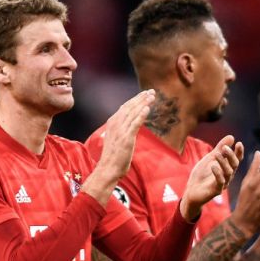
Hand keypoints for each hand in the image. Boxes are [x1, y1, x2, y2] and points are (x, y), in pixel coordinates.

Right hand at [82, 90, 155, 205]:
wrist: (108, 168)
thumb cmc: (112, 157)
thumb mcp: (114, 140)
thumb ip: (119, 132)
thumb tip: (126, 129)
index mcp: (112, 123)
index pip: (124, 107)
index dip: (135, 100)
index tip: (144, 95)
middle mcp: (115, 124)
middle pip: (129, 107)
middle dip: (140, 98)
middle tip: (151, 92)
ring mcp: (120, 130)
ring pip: (133, 112)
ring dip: (143, 103)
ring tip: (151, 96)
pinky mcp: (126, 137)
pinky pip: (135, 123)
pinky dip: (141, 114)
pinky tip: (147, 108)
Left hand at [180, 135, 242, 220]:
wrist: (191, 191)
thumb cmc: (201, 175)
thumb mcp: (210, 159)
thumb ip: (219, 148)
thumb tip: (232, 136)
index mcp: (227, 168)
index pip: (237, 159)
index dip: (239, 152)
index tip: (238, 143)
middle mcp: (228, 176)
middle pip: (234, 165)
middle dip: (231, 155)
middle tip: (224, 148)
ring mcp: (223, 184)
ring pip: (228, 173)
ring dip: (223, 162)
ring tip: (217, 154)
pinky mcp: (216, 191)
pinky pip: (220, 182)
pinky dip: (217, 173)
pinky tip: (213, 166)